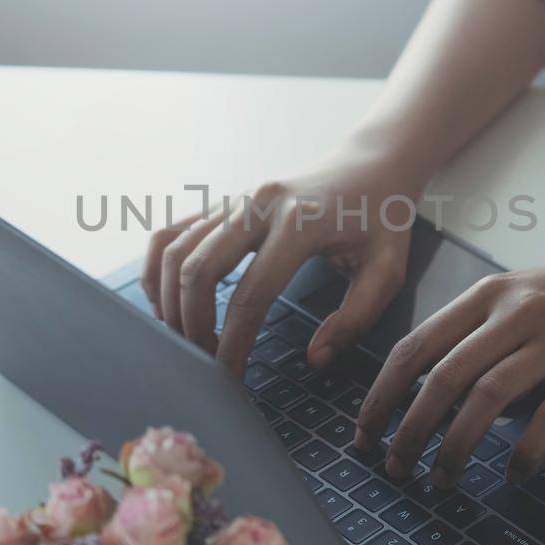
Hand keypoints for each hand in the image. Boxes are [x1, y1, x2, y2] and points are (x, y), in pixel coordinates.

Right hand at [140, 156, 419, 375]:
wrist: (369, 166)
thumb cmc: (379, 223)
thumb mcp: (386, 271)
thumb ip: (355, 318)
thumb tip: (314, 360)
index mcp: (300, 222)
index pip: (252, 293)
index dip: (234, 341)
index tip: (229, 378)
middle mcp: (258, 204)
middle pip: (200, 269)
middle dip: (192, 324)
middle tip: (204, 362)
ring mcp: (235, 198)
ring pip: (177, 250)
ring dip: (170, 301)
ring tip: (186, 339)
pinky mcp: (223, 201)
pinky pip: (172, 232)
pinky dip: (159, 268)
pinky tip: (167, 302)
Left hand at [354, 239, 544, 486]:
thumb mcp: (526, 294)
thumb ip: (485, 335)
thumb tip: (447, 395)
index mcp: (489, 294)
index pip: (415, 346)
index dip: (383, 393)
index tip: (365, 430)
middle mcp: (515, 313)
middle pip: (441, 378)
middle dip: (408, 429)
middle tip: (395, 467)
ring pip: (486, 398)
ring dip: (456, 447)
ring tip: (442, 479)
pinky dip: (526, 452)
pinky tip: (515, 475)